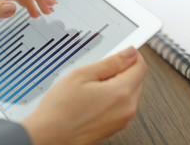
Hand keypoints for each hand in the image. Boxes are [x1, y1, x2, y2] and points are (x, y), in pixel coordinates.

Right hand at [21, 46, 146, 144]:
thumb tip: (128, 53)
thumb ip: (110, 62)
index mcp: (121, 93)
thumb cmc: (60, 109)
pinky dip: (112, 97)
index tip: (122, 52)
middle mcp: (127, 109)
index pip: (140, 66)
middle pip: (137, 79)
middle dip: (123, 69)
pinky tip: (92, 97)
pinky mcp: (115, 127)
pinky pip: (122, 105)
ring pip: (129, 92)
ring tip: (92, 85)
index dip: (131, 55)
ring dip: (117, 83)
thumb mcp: (82, 75)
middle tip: (100, 69)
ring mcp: (122, 120)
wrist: (49, 136)